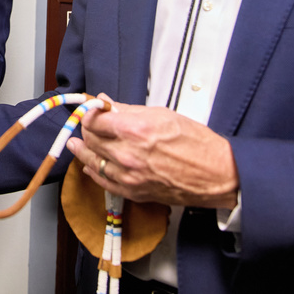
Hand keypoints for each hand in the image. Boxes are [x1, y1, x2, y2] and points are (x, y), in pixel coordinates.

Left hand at [65, 93, 239, 208]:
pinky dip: (93, 172)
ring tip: (76, 144)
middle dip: (86, 130)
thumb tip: (105, 102)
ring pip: (92, 161)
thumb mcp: (162, 114)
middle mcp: (127, 154)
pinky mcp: (134, 192)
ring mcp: (129, 176)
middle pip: (91, 140)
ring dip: (83, 151)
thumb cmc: (196, 143)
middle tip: (86, 125)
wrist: (217, 174)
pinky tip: (89, 166)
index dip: (89, 114)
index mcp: (134, 130)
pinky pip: (104, 182)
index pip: (94, 120)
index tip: (89, 111)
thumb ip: (128, 110)